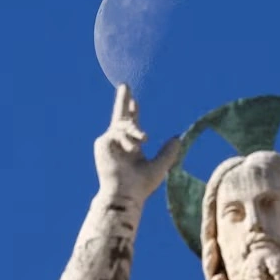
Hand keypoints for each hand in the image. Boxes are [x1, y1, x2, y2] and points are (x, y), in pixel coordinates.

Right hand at [94, 84, 181, 203]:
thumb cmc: (141, 185)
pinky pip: (117, 133)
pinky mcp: (102, 143)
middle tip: (125, 85)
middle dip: (122, 100)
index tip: (135, 102)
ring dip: (135, 132)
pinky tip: (131, 149)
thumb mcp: (160, 166)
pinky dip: (127, 140)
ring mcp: (109, 142)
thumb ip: (168, 152)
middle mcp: (119, 142)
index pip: (132, 124)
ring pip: (124, 125)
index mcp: (131, 146)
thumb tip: (178, 137)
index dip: (133, 111)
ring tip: (144, 140)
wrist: (124, 194)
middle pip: (120, 116)